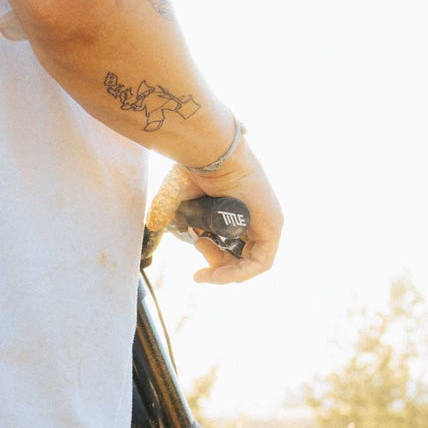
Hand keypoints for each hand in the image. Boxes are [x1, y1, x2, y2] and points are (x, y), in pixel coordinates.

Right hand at [154, 139, 283, 284]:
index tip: (194, 246)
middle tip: (197, 245)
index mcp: (240, 212)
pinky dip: (238, 274)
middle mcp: (257, 218)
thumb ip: (166, 214)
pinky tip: (216, 273)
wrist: (210, 153)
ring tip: (201, 246)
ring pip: (250, 264)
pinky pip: (261, 264)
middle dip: (215, 264)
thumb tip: (154, 227)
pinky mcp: (273, 227)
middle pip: (240, 257)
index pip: (232, 246)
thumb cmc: (195, 168)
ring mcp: (268, 222)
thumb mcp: (177, 200)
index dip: (213, 256)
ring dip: (222, 271)